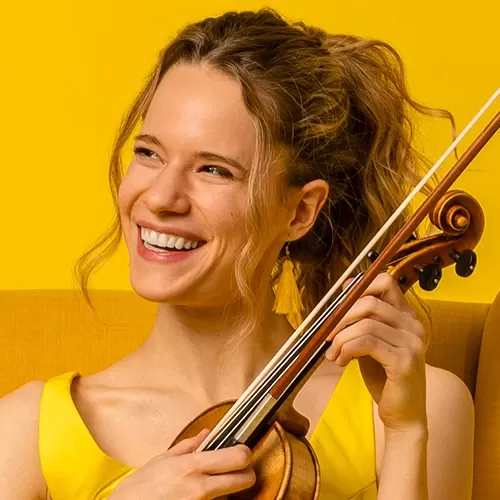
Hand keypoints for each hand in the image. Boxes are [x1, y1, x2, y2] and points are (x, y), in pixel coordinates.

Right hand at [108, 429, 255, 499]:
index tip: (242, 454)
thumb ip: (188, 446)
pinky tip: (200, 499)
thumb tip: (206, 434)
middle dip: (245, 475)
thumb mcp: (162, 460)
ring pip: (230, 497)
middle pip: (244, 479)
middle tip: (239, 472)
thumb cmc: (140, 489)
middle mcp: (200, 487)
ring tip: (211, 488)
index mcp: (192, 466)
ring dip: (226, 492)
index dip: (245, 455)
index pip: (236, 458)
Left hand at [325, 273, 426, 432]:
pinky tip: (340, 361)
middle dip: (342, 316)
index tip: (339, 304)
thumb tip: (347, 286)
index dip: (359, 288)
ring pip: (365, 324)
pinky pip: (366, 342)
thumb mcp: (369, 341)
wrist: (402, 415)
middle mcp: (414, 326)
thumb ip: (361, 317)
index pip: (385, 283)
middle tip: (328, 334)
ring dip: (341, 338)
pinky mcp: (405, 361)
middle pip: (370, 302)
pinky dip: (346, 349)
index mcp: (407, 317)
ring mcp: (412, 343)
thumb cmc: (384, 377)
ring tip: (333, 353)